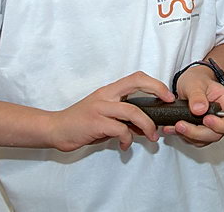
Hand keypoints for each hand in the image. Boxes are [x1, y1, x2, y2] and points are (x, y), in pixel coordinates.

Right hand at [47, 71, 173, 151]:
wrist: (55, 129)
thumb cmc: (80, 123)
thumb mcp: (103, 115)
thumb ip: (122, 117)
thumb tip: (144, 126)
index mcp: (109, 91)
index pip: (135, 77)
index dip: (154, 83)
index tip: (167, 95)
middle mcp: (105, 95)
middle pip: (136, 82)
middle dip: (157, 90)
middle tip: (167, 106)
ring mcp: (100, 108)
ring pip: (133, 111)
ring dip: (147, 125)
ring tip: (152, 136)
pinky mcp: (96, 123)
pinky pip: (120, 129)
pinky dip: (127, 139)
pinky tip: (124, 146)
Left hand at [164, 66, 223, 146]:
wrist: (190, 83)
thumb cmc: (197, 80)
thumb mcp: (195, 83)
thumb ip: (197, 95)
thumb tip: (199, 109)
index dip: (221, 126)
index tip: (206, 120)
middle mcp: (222, 118)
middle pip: (216, 135)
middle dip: (198, 133)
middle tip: (181, 125)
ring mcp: (211, 127)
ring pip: (204, 140)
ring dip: (188, 135)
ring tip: (175, 125)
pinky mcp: (200, 131)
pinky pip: (193, 139)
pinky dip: (182, 135)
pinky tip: (173, 128)